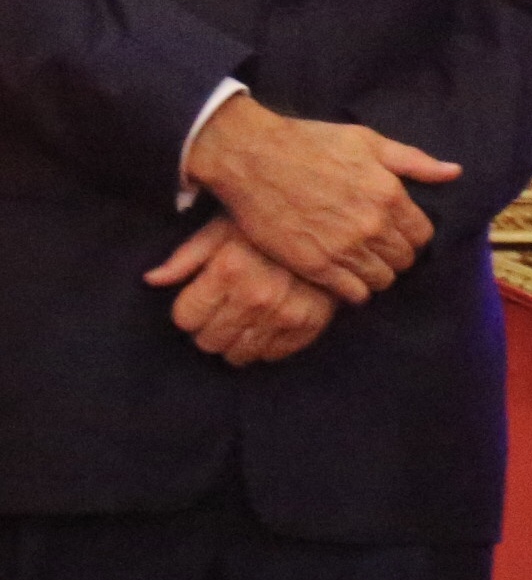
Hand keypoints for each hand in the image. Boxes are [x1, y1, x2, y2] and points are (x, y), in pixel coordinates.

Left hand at [145, 217, 338, 366]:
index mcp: (229, 269)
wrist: (333, 224)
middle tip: (224, 309)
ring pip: (239, 355)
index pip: (185, 318)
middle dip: (210, 328)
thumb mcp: (223, 226)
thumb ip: (186, 256)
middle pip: (209, 341)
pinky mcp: (311, 324)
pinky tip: (269, 323)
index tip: (203, 296)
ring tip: (245, 318)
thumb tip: (151, 280)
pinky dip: (266, 344)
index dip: (190, 308)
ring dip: (236, 341)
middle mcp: (256, 296)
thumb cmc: (268, 224)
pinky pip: (273, 355)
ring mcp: (285, 314)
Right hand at [183, 94, 460, 305]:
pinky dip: (355, 290)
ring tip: (363, 262)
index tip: (398, 232)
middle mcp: (372, 226)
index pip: (422, 235)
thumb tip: (454, 172)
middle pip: (404, 260)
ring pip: (381, 280)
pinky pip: (352, 294)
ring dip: (377, 274)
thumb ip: (414, 161)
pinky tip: (345, 276)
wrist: (255, 158)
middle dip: (397, 255)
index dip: (413, 236)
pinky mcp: (314, 266)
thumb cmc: (312, 143)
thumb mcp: (369, 142)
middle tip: (379, 247)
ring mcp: (343, 249)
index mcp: (390, 195)